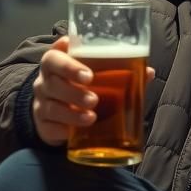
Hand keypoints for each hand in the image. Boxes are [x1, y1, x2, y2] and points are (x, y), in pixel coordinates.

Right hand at [32, 35, 155, 145]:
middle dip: (73, 91)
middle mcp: (46, 81)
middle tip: (94, 100)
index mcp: (58, 62)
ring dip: (71, 113)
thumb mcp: (97, 74)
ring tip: (91, 118)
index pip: (54, 57)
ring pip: (50, 106)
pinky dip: (62, 130)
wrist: (59, 108)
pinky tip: (73, 133)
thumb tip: (148, 72)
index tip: (89, 75)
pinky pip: (48, 126)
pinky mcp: (42, 123)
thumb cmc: (82, 85)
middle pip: (52, 82)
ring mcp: (41, 102)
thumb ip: (120, 71)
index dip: (69, 65)